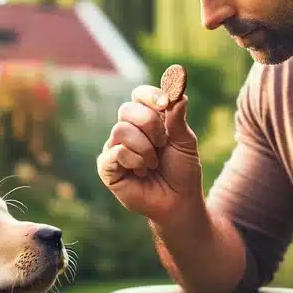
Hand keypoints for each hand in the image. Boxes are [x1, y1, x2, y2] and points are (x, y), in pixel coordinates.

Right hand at [97, 84, 203, 223]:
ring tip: (153, 163)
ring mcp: (115, 148)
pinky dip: (135, 161)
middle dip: (150, 124)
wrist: (179, 201)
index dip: (151, 96)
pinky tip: (142, 172)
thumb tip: (176, 91)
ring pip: (120, 129)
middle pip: (127, 109)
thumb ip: (177, 117)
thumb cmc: (182, 171)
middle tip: (163, 143)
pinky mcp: (107, 167)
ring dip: (145, 147)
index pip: (139, 95)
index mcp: (146, 119)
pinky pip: (116, 152)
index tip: (165, 103)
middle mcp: (128, 130)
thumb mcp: (185, 141)